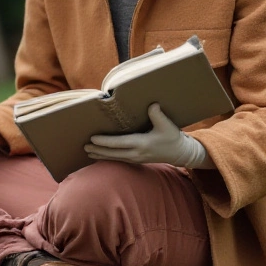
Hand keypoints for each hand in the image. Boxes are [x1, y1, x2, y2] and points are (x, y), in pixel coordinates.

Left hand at [84, 104, 208, 167]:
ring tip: (88, 152)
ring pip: (115, 158)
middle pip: (113, 153)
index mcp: (142, 144)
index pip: (119, 143)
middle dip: (98, 150)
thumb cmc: (173, 138)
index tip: (93, 138)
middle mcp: (137, 153)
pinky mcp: (137, 160)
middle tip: (84, 146)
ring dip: (101, 155)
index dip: (105, 141)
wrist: (180, 153)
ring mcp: (136, 158)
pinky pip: (120, 159)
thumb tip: (152, 104)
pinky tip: (101, 156)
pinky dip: (109, 157)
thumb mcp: (167, 125)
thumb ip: (158, 115)